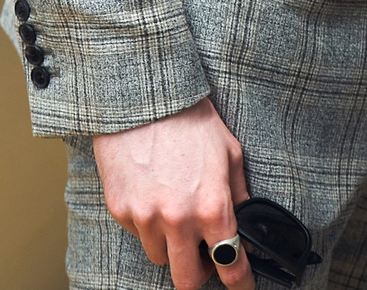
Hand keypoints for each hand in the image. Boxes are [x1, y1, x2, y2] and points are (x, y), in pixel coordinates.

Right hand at [91, 96, 253, 286]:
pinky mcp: (120, 209)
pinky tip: (153, 193)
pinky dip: (147, 224)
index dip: (241, 283)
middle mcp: (178, 218)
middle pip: (187, 280)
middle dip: (199, 273)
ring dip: (171, 245)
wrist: (141, 95)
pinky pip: (138, 233)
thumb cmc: (188, 118)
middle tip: (204, 256)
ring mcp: (145, 216)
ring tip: (175, 211)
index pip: (231, 264)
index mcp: (211, 206)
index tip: (242, 287)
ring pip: (160, 257)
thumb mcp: (228, 153)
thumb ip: (239, 196)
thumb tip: (246, 226)